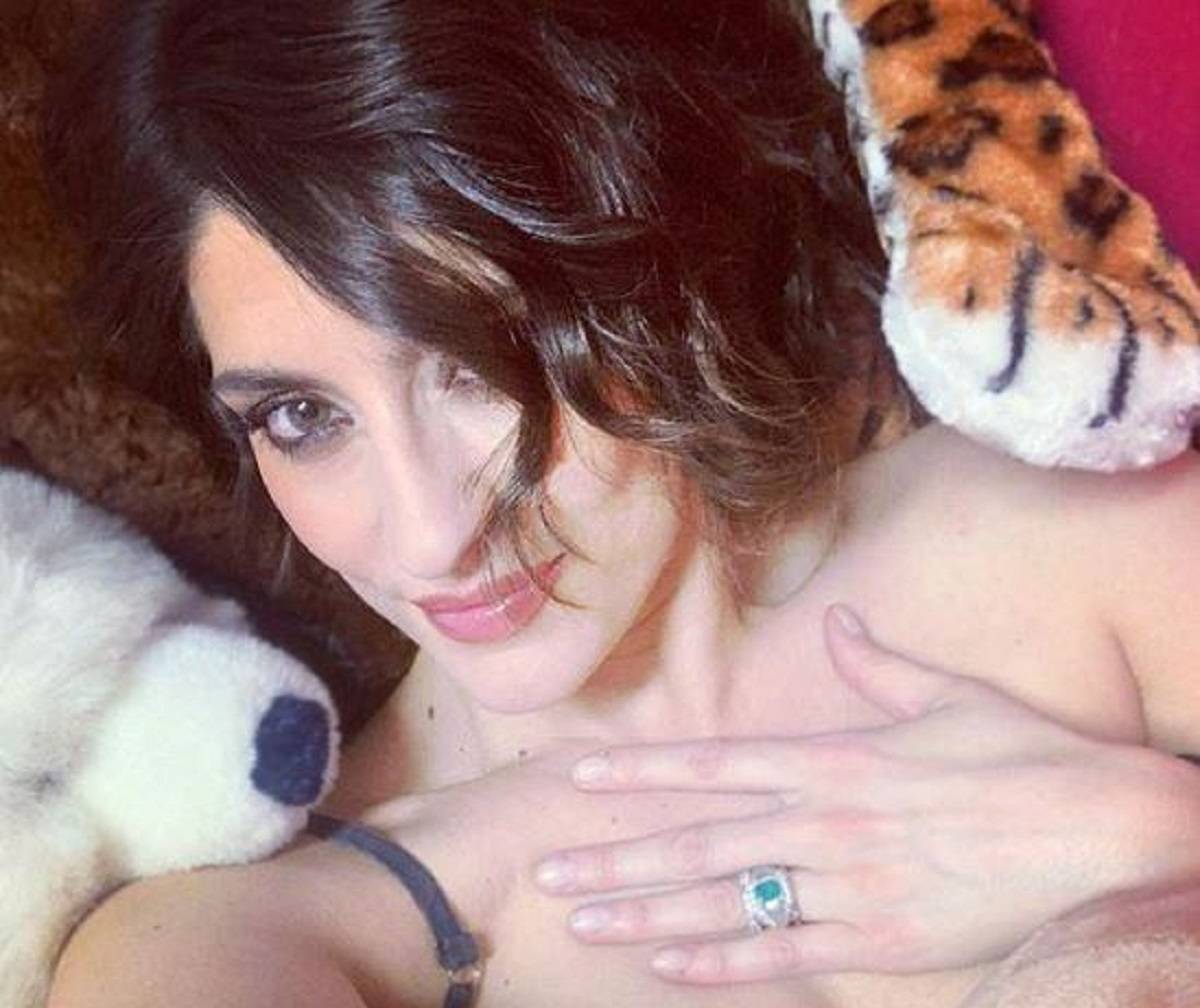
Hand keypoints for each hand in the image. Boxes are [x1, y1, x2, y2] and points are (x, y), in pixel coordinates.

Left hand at [532, 606, 1199, 984]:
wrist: (1106, 830)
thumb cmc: (1026, 756)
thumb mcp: (948, 696)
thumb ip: (878, 667)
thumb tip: (840, 622)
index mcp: (836, 759)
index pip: (715, 764)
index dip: (641, 771)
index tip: (578, 776)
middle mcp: (826, 822)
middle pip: (699, 841)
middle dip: (618, 856)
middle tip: (549, 868)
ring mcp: (849, 886)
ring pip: (727, 903)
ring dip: (649, 915)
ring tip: (585, 922)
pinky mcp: (882, 942)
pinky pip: (787, 957)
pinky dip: (726, 966)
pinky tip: (671, 970)